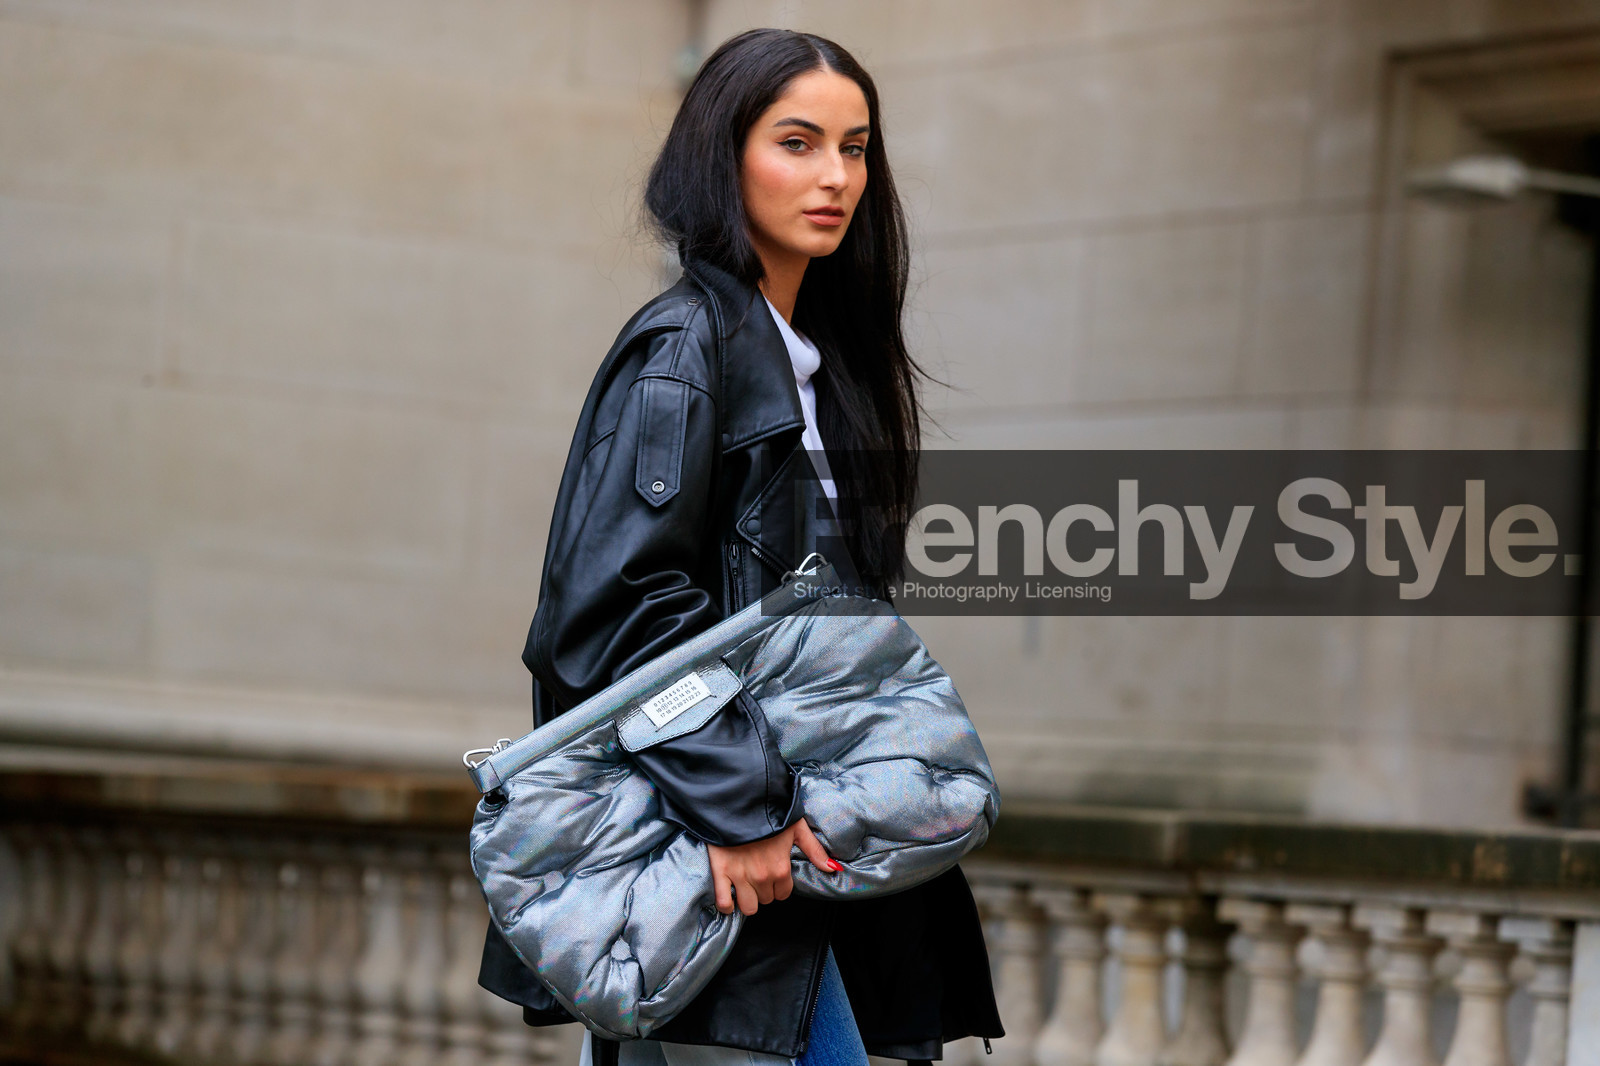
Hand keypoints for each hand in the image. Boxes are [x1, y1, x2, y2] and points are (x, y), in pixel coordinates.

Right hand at [707, 819, 840, 916]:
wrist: (738, 798)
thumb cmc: (769, 809)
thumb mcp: (796, 827)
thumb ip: (814, 850)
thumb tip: (832, 868)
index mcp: (781, 868)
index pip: (783, 894)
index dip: (779, 885)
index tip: (773, 873)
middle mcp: (762, 876)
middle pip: (766, 900)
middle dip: (764, 889)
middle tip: (758, 873)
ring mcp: (740, 876)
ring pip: (748, 907)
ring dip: (747, 899)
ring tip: (745, 885)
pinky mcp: (720, 872)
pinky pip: (723, 903)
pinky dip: (727, 905)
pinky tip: (730, 897)